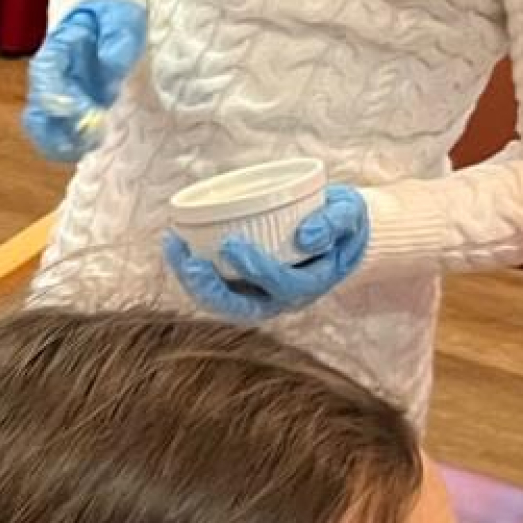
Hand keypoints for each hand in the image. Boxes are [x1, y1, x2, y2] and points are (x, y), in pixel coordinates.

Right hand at [23, 0, 147, 165]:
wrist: (109, 21)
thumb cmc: (113, 18)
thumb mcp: (121, 21)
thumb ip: (117, 42)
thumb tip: (111, 68)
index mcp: (56, 50)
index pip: (44, 74)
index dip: (54, 96)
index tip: (76, 112)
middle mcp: (50, 78)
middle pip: (36, 110)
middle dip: (57, 130)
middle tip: (88, 136)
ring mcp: (58, 98)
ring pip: (43, 130)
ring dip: (63, 144)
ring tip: (93, 143)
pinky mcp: (70, 114)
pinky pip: (59, 138)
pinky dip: (72, 147)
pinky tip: (94, 143)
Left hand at [163, 187, 371, 324]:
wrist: (338, 230)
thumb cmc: (342, 220)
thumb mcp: (349, 214)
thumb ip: (334, 223)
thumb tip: (306, 237)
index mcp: (311, 285)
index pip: (282, 286)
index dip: (256, 270)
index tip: (231, 245)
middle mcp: (282, 299)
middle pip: (243, 308)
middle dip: (212, 290)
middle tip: (190, 262)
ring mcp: (260, 295)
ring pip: (222, 302)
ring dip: (193, 282)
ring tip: (173, 247)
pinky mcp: (243, 285)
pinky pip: (213, 286)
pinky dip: (190, 269)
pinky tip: (174, 243)